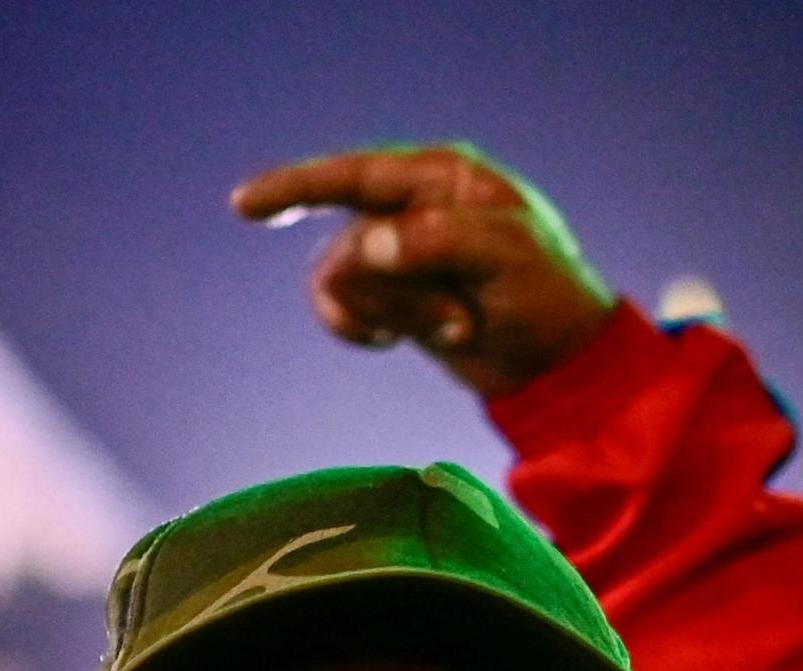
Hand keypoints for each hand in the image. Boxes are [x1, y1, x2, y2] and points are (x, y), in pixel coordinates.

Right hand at [231, 143, 617, 397]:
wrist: (558, 364)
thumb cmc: (546, 296)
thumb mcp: (506, 257)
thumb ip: (436, 241)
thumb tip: (367, 245)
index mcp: (441, 178)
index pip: (354, 175)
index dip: (296, 186)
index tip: (244, 206)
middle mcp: (410, 208)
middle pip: (350, 246)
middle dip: (399, 295)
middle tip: (462, 321)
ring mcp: (396, 254)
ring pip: (344, 282)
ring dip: (397, 316)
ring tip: (457, 328)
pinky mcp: (390, 297)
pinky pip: (341, 308)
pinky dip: (361, 330)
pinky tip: (393, 342)